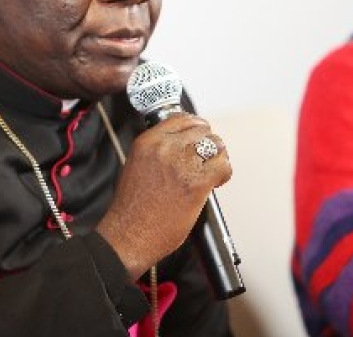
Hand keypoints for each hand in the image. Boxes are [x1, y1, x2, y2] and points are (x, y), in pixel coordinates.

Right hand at [95, 113, 231, 279]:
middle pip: (202, 129)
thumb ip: (157, 151)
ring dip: (218, 157)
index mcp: (148, 141)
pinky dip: (224, 174)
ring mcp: (181, 164)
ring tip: (211, 171)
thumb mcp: (137, 165)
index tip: (198, 138)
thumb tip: (181, 146)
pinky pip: (223, 166)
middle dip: (207, 143)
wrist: (128, 234)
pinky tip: (215, 183)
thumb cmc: (132, 208)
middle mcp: (165, 148)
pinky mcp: (196, 183)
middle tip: (206, 159)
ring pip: (216, 145)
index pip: (182, 119)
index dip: (195, 128)